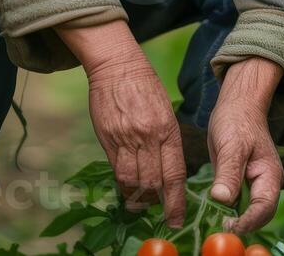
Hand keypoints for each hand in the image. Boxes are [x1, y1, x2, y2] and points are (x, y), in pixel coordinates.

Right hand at [60, 21, 186, 226]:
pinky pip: (115, 169)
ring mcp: (125, 138)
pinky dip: (122, 183)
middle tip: (160, 210)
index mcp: (167, 129)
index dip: (175, 200)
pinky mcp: (107, 138)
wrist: (117, 65)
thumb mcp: (165, 111)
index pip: (174, 173)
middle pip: (152, 181)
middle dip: (157, 202)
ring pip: (131, 179)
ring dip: (137, 195)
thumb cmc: (145, 86)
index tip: (176, 218)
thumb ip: (165, 140)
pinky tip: (127, 187)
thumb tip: (166, 168)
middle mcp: (147, 136)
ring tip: (141, 201)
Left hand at [207, 57, 283, 232]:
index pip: (264, 208)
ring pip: (248, 213)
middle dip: (242, 225)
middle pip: (259, 216)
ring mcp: (255, 185)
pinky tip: (213, 212)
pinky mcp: (242, 184)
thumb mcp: (231, 145)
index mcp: (270, 176)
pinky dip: (228, 211)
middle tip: (219, 228)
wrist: (237, 106)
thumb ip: (229, 173)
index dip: (248, 221)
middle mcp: (266, 185)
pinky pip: (238, 204)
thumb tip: (222, 199)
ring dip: (235, 220)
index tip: (228, 226)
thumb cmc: (236, 121)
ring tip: (214, 223)